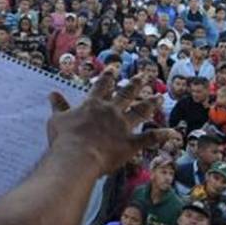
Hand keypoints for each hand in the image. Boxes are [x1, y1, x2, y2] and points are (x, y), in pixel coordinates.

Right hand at [47, 73, 167, 173]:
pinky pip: (149, 138)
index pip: (102, 86)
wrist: (77, 156)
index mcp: (93, 105)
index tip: (113, 68)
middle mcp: (111, 111)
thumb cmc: (64, 139)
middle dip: (134, 84)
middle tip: (142, 76)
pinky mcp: (131, 143)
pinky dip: (161, 136)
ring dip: (150, 104)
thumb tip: (52, 94)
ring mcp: (123, 126)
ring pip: (140, 111)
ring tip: (158, 97)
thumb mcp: (57, 119)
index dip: (108, 76)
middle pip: (125, 94)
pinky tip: (172, 133)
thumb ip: (59, 106)